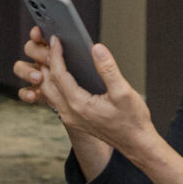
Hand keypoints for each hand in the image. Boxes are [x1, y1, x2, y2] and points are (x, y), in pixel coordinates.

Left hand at [18, 32, 158, 152]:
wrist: (136, 144)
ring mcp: (70, 118)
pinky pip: (56, 100)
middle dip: (46, 62)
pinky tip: (61, 74)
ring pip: (49, 93)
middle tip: (49, 44)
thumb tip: (96, 48)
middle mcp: (69, 113)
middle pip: (47, 83)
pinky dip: (54, 85)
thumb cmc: (133, 119)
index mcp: (79, 105)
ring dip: (47, 74)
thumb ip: (108, 69)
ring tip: (53, 55)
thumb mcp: (123, 92)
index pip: (59, 75)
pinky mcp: (74, 120)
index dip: (56, 55)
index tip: (56, 39)